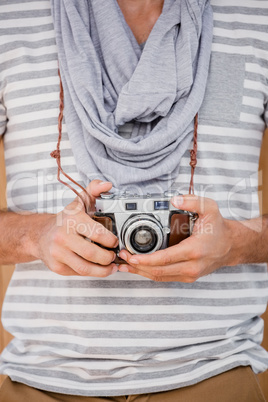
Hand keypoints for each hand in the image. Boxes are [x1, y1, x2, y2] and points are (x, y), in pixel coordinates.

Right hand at [36, 180, 118, 276]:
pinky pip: (79, 273)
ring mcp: (58, 253)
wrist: (39, 235)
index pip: (97, 233)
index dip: (111, 241)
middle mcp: (63, 237)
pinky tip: (98, 268)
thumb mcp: (78, 202)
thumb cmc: (65, 220)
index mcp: (72, 220)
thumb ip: (94, 190)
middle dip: (108, 257)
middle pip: (92, 253)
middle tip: (114, 256)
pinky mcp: (57, 267)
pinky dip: (91, 272)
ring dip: (102, 270)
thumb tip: (107, 185)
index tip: (116, 242)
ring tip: (110, 266)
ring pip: (85, 268)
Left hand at [118, 195, 235, 281]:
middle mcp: (191, 266)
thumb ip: (192, 201)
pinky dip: (149, 273)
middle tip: (122, 258)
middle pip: (158, 271)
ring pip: (160, 277)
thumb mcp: (210, 208)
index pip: (164, 259)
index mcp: (194, 250)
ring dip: (140, 272)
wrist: (231, 245)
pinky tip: (138, 269)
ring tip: (124, 265)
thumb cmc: (219, 229)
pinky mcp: (187, 277)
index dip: (144, 260)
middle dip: (137, 266)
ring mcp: (189, 274)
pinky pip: (165, 277)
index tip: (130, 256)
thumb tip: (174, 200)